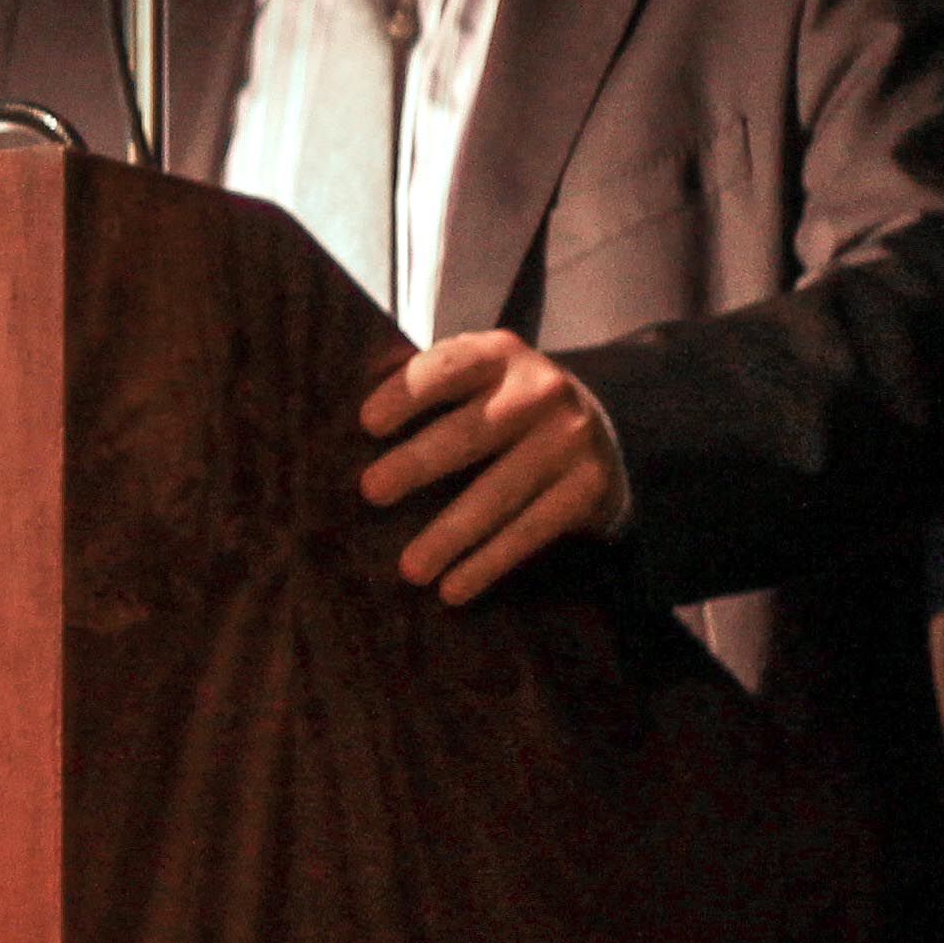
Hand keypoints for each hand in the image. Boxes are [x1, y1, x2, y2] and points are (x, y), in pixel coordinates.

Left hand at [358, 332, 631, 603]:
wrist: (604, 427)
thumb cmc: (504, 405)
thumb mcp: (476, 378)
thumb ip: (426, 388)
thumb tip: (339, 419)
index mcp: (500, 353)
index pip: (449, 367)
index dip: (408, 393)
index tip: (367, 424)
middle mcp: (541, 390)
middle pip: (471, 432)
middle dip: (418, 463)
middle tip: (371, 491)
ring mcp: (570, 440)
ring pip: (500, 493)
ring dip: (450, 534)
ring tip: (409, 568)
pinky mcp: (588, 488)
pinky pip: (530, 530)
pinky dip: (488, 563)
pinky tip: (454, 589)